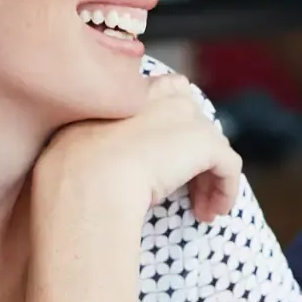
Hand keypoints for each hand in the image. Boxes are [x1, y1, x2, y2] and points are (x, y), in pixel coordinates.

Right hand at [37, 75, 243, 222]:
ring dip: (209, 178)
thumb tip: (112, 165)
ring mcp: (186, 115)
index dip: (174, 129)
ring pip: (212, 147)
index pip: (168, 95)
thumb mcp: (85, 144)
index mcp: (130, 89)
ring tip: (202, 208)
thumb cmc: (72, 170)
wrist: (86, 178)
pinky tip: (213, 212)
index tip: (167, 161)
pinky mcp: (205, 142)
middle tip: (188, 191)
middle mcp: (162, 94)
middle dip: (195, 156)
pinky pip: (228, 166)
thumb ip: (105, 141)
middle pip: (195, 123)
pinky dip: (226, 189)